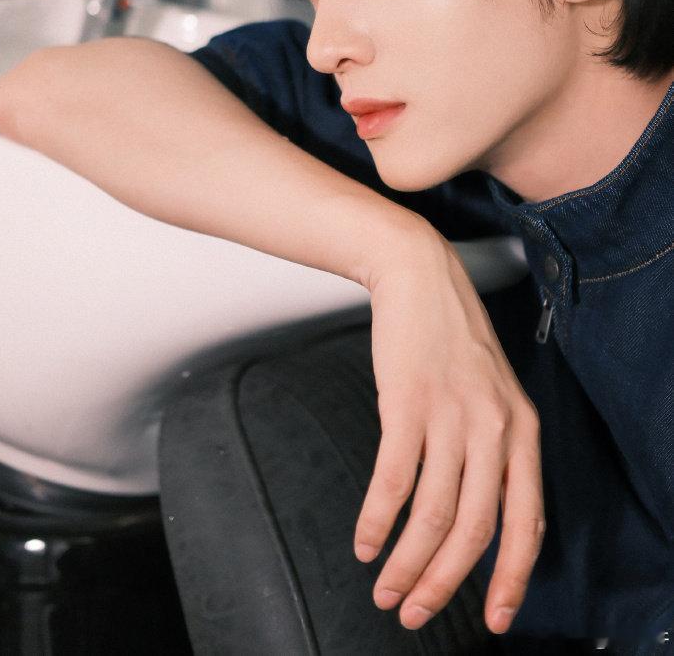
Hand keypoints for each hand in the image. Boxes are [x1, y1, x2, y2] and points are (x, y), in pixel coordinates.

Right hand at [356, 230, 544, 633]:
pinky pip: (394, 480)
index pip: (528, 521)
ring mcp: (451, 414)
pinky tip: (364, 540)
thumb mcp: (493, 393)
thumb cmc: (452, 339)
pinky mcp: (407, 402)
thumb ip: (495, 450)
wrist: (420, 276)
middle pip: (476, 528)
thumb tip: (477, 520)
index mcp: (522, 429)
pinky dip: (377, 519)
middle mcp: (495, 426)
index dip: (511, 578)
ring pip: (433, 513)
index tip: (493, 617)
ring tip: (385, 588)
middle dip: (445, 582)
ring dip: (406, 562)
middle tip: (415, 612)